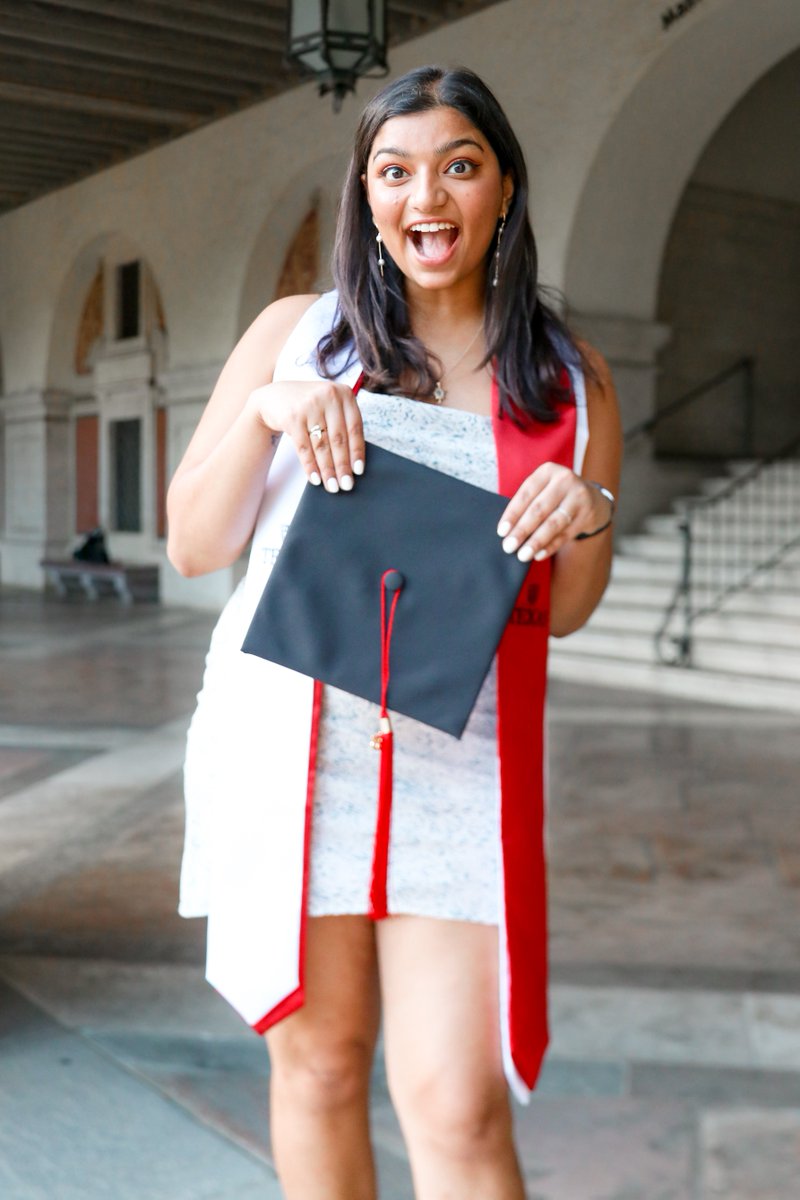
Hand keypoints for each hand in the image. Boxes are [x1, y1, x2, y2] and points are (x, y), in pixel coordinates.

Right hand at [248, 379, 365, 493]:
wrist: (275, 397)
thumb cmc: (310, 407)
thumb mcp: (330, 407)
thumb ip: (343, 425)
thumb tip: (353, 464)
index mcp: (344, 394)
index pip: (355, 428)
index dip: (357, 451)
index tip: (359, 471)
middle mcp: (328, 396)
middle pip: (339, 439)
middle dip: (343, 466)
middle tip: (346, 485)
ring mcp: (309, 405)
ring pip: (321, 445)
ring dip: (327, 469)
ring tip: (332, 486)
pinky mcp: (292, 416)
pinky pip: (304, 447)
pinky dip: (310, 465)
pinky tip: (315, 478)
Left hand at [496, 463, 612, 561]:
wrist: (591, 498)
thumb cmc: (555, 496)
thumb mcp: (542, 489)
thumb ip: (527, 504)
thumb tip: (507, 532)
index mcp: (547, 471)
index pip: (526, 494)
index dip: (512, 514)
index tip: (501, 532)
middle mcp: (565, 480)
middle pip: (539, 509)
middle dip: (522, 530)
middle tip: (508, 547)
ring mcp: (578, 497)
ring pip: (553, 523)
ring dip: (536, 541)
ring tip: (522, 555)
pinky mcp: (587, 515)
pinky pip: (565, 534)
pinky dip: (551, 546)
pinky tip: (538, 555)